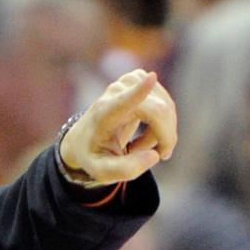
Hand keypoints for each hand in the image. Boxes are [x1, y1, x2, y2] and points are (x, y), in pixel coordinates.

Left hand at [60, 69, 176, 184]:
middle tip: (147, 156)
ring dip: (159, 133)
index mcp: (104, 114)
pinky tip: (144, 131)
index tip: (151, 78)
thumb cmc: (94, 154)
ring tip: (136, 146)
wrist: (84, 138)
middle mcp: (115, 93)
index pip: (123, 102)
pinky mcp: (138, 78)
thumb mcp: (101, 171)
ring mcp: (128, 82)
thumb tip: (155, 156)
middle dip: (163, 138)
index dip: (139, 91)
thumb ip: (125, 170)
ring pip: (165, 109)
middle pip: (158, 112)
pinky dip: (161, 123)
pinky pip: (165, 104)